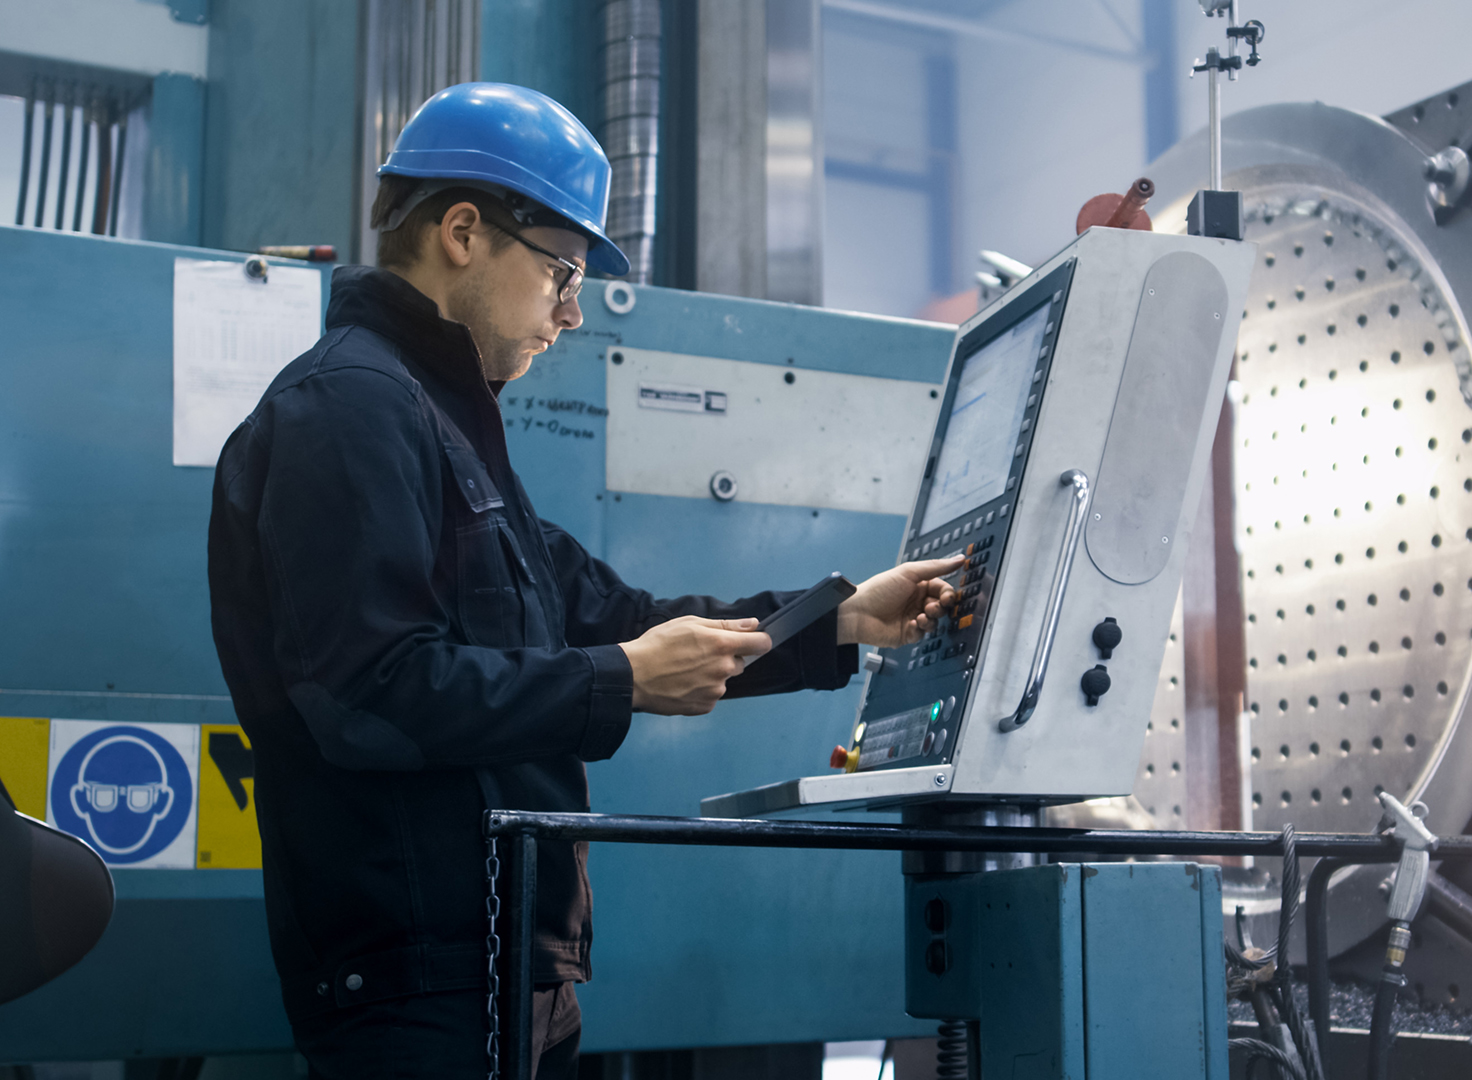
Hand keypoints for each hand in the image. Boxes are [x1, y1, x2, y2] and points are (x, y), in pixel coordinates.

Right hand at [619, 616, 772, 714]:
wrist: (633, 676)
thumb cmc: (658, 645)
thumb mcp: (690, 624)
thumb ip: (725, 625)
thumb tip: (752, 624)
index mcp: (722, 645)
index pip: (761, 644)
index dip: (758, 640)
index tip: (751, 641)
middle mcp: (723, 669)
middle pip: (739, 663)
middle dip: (725, 658)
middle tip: (698, 654)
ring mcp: (715, 691)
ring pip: (722, 680)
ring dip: (711, 675)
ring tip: (684, 670)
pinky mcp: (704, 707)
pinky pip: (711, 696)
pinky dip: (700, 690)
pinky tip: (682, 683)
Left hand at [836, 557, 963, 646]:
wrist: (858, 614)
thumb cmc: (878, 590)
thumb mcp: (908, 573)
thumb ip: (935, 567)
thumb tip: (959, 559)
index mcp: (918, 585)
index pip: (942, 589)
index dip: (947, 593)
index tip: (947, 597)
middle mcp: (916, 601)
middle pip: (941, 606)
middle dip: (940, 607)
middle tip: (932, 607)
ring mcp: (912, 618)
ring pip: (935, 621)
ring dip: (931, 619)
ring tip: (920, 616)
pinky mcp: (908, 634)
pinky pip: (923, 634)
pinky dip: (920, 629)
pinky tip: (910, 624)